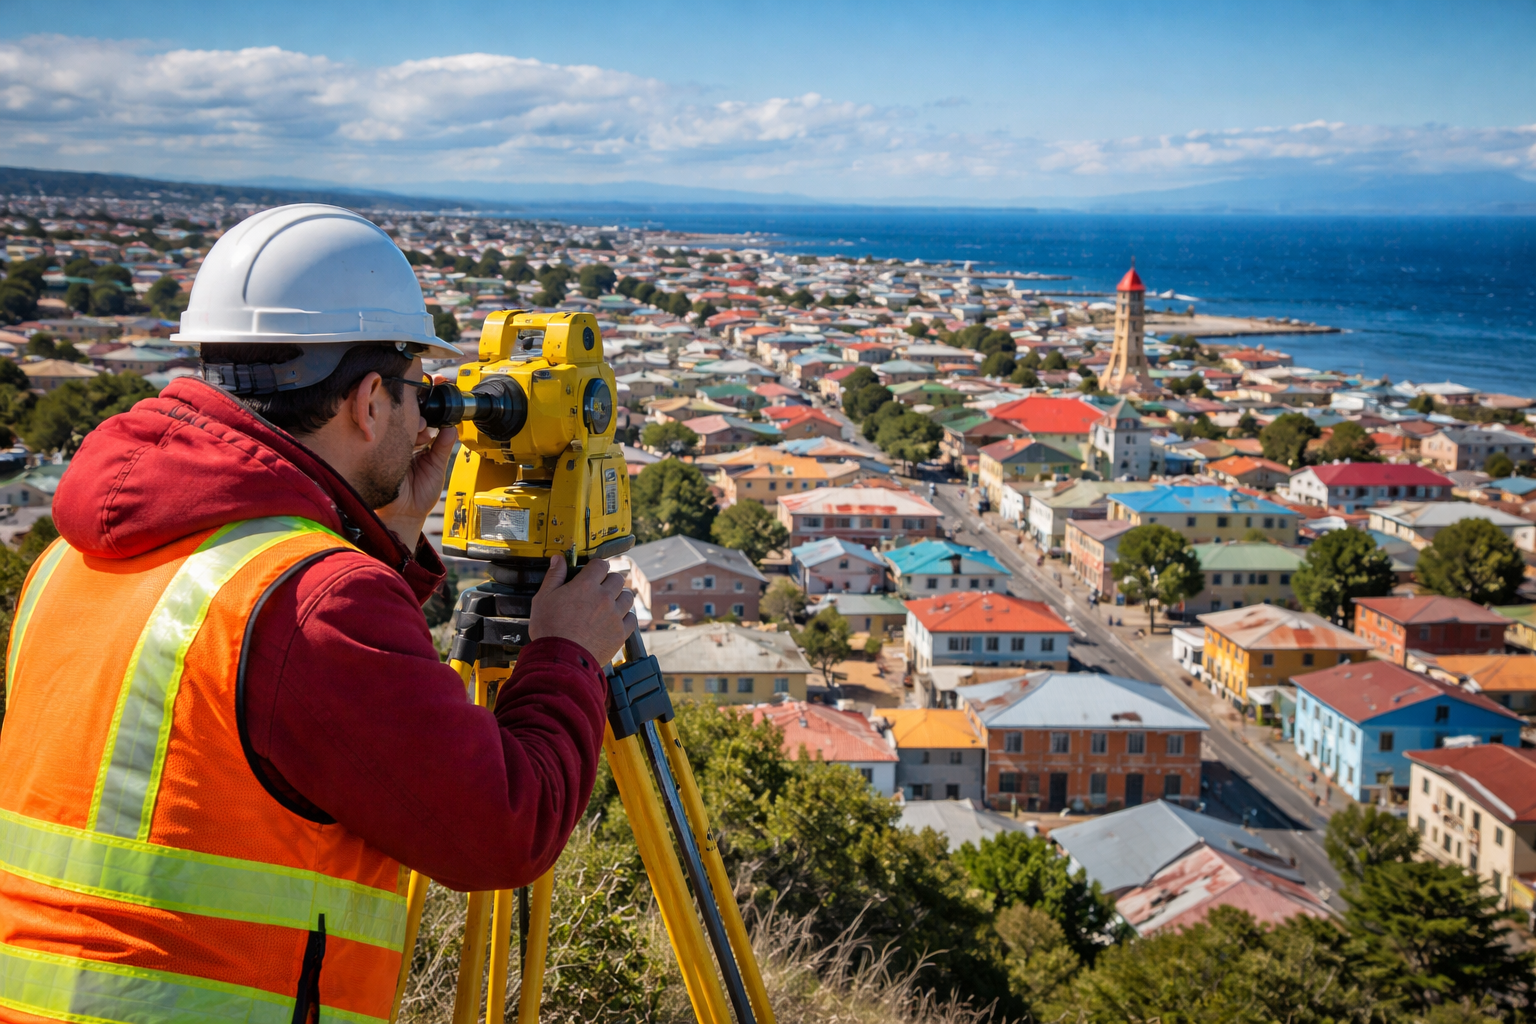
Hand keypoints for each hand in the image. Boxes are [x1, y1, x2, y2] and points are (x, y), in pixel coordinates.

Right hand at [376, 423, 456, 542]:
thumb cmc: (421, 495)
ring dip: (405, 427)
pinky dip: (391, 436)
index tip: (434, 424)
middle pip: (406, 423)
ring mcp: (387, 449)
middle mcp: (400, 445)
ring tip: (416, 433)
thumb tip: (452, 427)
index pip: (420, 426)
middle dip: (416, 421)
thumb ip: (443, 447)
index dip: (427, 422)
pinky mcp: (376, 455)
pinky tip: (400, 438)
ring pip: (394, 428)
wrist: (406, 514)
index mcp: (415, 446)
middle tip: (423, 426)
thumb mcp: (437, 467)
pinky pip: (382, 440)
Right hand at [528, 554, 637, 665]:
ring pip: (628, 597)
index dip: (597, 567)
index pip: (601, 564)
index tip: (593, 572)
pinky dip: (626, 617)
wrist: (561, 660)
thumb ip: (554, 576)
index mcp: (585, 585)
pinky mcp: (620, 633)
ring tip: (610, 604)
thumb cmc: (549, 630)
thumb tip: (558, 559)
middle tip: (601, 589)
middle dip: (609, 581)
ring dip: (620, 597)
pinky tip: (617, 620)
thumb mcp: (543, 598)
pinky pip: (632, 618)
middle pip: (617, 579)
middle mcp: (604, 597)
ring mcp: (615, 615)